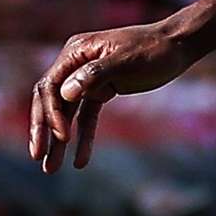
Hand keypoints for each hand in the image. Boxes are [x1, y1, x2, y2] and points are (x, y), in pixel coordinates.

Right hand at [28, 18, 193, 170]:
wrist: (177, 46)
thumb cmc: (153, 49)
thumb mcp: (126, 60)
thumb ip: (95, 74)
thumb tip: (65, 93)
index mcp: (76, 52)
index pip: (50, 86)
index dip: (50, 113)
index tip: (62, 137)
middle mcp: (75, 64)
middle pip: (51, 101)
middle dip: (43, 130)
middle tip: (37, 157)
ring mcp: (87, 79)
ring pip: (66, 113)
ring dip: (58, 141)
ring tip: (50, 169)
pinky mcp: (101, 91)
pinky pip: (87, 118)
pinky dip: (84, 138)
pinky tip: (80, 161)